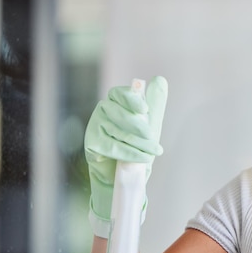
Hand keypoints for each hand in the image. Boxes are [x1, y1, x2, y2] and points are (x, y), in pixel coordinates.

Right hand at [84, 76, 167, 231]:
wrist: (124, 172)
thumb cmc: (137, 144)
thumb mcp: (150, 124)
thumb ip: (155, 103)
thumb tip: (160, 79)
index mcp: (116, 102)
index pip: (119, 93)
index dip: (132, 99)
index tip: (145, 110)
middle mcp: (103, 111)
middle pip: (122, 115)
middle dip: (142, 130)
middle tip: (155, 142)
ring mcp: (95, 126)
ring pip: (120, 133)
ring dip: (140, 145)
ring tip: (154, 153)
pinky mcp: (92, 143)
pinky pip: (114, 147)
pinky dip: (131, 153)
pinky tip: (143, 158)